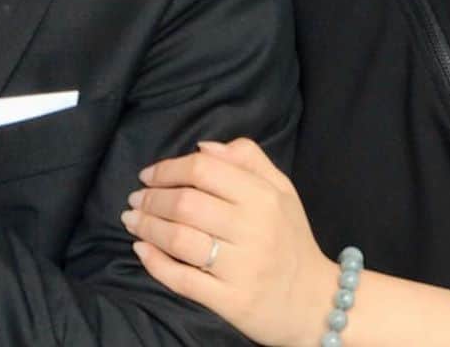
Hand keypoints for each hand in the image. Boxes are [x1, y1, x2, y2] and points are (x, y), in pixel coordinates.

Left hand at [122, 138, 334, 346]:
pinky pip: (184, 279)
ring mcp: (242, 268)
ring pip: (180, 240)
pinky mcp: (232, 302)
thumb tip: (203, 146)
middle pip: (185, 204)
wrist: (318, 303)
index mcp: (263, 196)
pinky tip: (141, 249)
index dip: (167, 169)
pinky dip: (156, 263)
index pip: (202, 170)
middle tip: (134, 199)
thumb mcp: (280, 189)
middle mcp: (253, 229)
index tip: (148, 175)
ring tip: (131, 220)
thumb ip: (247, 158)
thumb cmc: (290, 237)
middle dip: (151, 199)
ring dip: (147, 227)